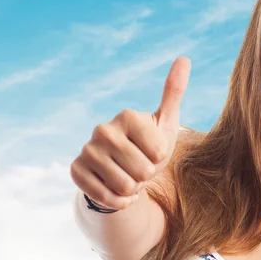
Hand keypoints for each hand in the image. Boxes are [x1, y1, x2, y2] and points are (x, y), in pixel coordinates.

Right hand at [70, 56, 190, 210]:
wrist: (121, 171)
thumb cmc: (148, 146)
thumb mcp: (165, 123)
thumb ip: (174, 93)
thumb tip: (185, 58)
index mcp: (127, 115)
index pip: (159, 153)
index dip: (160, 159)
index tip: (151, 151)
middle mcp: (103, 129)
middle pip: (142, 171)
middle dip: (146, 176)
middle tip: (138, 166)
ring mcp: (87, 150)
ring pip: (125, 186)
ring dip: (133, 188)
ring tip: (127, 175)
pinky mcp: (76, 171)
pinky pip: (108, 198)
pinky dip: (119, 201)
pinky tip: (116, 189)